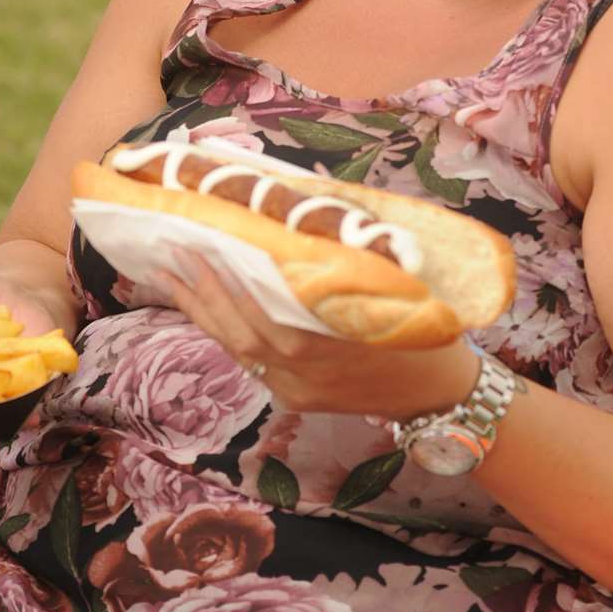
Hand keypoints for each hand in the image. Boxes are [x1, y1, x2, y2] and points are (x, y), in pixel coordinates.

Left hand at [159, 251, 477, 419]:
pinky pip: (250, 363)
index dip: (223, 283)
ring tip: (173, 277)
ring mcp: (294, 391)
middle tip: (172, 252)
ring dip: (203, 313)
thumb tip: (301, 212)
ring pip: (236, 351)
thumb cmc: (423, 333)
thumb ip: (341, 259)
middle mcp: (301, 374)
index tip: (199, 245)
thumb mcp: (389, 292)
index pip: (258, 313)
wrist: (440, 396)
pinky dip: (226, 331)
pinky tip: (207, 306)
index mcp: (324, 346)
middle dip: (201, 293)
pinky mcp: (294, 399)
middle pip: (237, 334)